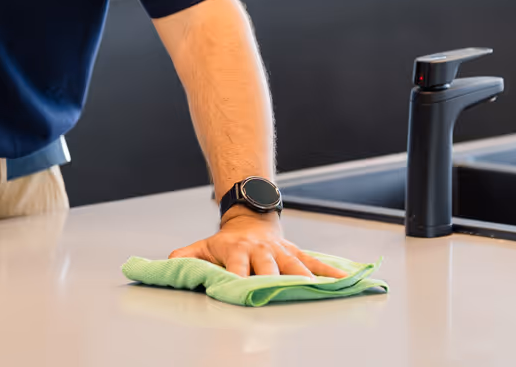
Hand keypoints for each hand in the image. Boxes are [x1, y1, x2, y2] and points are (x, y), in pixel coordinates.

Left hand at [169, 210, 348, 278]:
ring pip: (295, 265)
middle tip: (280, 296)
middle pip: (269, 268)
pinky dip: (331, 271)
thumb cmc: (226, 242)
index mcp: (237, 251)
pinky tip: (346, 280)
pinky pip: (316, 262)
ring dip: (306, 278)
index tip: (241, 291)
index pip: (237, 267)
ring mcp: (281, 252)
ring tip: (318, 290)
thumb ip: (186, 256)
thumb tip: (169, 262)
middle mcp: (261, 251)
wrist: (250, 219)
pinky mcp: (296, 252)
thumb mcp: (203, 246)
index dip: (238, 279)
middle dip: (274, 283)